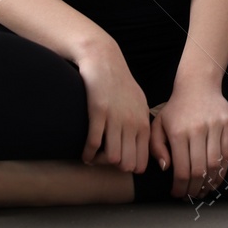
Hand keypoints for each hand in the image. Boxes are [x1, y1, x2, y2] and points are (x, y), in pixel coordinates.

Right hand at [72, 40, 150, 174]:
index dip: (130, 168)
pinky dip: (87, 153)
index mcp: (143, 123)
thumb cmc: (120, 83)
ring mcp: (116, 118)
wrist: (104, 59)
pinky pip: (93, 143)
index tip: (119, 165)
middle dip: (115, 168)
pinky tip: (84, 154)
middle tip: (105, 163)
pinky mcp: (98, 112)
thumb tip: (141, 149)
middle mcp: (132, 123)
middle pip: (127, 164)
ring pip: (112, 158)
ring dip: (100, 162)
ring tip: (94, 159)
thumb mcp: (139, 104)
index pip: (142, 161)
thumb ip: (141, 126)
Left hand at [149, 80, 227, 199]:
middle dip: (194, 189)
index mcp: (177, 133)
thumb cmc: (176, 108)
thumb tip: (166, 168)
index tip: (177, 194)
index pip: (181, 169)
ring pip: (214, 165)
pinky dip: (222, 171)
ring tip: (203, 191)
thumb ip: (156, 148)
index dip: (180, 187)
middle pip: (199, 170)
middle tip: (190, 196)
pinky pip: (227, 154)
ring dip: (209, 183)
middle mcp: (197, 130)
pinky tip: (215, 179)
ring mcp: (214, 127)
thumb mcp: (158, 125)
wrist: (197, 85)